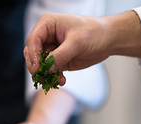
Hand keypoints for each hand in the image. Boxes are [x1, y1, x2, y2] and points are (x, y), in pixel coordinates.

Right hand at [24, 11, 140, 77]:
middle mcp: (47, 36)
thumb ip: (60, 55)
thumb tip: (47, 68)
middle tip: (43, 77)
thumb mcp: (77, 43)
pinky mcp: (58, 60)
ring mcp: (52, 49)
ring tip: (55, 81)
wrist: (108, 40)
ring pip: (40, 65)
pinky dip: (54, 77)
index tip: (37, 68)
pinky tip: (62, 81)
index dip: (33, 55)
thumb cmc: (94, 32)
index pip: (33, 40)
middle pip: (32, 53)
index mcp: (48, 24)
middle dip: (37, 67)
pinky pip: (50, 71)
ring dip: (46, 75)